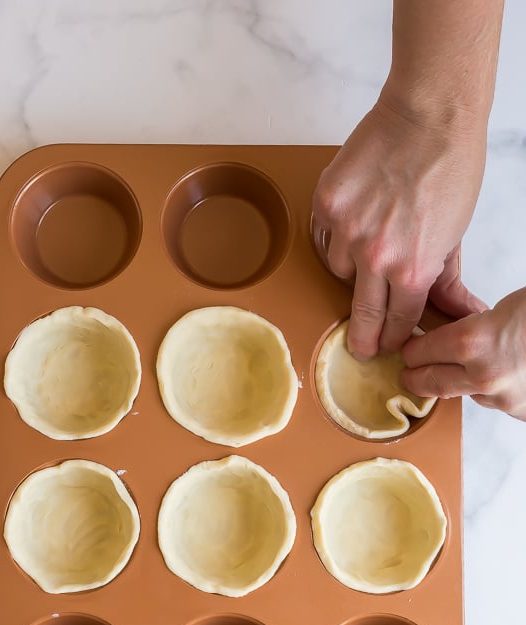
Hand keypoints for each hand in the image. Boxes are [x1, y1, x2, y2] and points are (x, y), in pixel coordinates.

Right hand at [312, 93, 485, 359]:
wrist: (429, 116)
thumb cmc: (451, 168)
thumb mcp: (456, 233)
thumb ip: (448, 280)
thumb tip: (461, 311)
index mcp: (412, 269)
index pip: (398, 321)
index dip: (393, 337)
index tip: (387, 343)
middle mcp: (374, 257)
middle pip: (362, 315)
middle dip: (363, 338)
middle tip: (361, 348)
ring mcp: (346, 231)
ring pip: (338, 271)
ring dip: (350, 268)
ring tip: (367, 246)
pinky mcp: (326, 204)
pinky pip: (323, 238)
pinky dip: (334, 237)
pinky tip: (352, 225)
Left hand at [401, 288, 525, 420]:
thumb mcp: (508, 304)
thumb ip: (476, 321)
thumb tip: (460, 325)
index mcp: (472, 342)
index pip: (420, 352)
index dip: (411, 350)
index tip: (407, 349)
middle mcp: (483, 376)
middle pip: (431, 383)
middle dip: (416, 377)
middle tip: (408, 374)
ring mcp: (503, 399)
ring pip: (466, 393)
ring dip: (459, 382)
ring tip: (461, 369)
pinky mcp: (521, 411)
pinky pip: (496, 402)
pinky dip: (495, 390)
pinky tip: (502, 375)